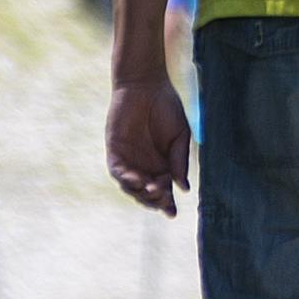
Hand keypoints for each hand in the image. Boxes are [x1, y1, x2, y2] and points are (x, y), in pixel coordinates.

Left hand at [105, 75, 194, 214]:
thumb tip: (184, 188)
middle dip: (155, 201)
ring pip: (131, 187)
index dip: (167, 204)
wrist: (146, 84)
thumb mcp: (180, 135)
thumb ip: (180, 161)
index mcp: (162, 165)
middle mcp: (145, 165)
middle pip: (147, 194)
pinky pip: (117, 171)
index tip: (173, 214)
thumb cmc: (167, 106)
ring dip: (141, 193)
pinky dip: (126, 179)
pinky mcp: (114, 151)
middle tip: (164, 202)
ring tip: (154, 190)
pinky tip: (137, 180)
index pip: (164, 191)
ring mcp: (129, 160)